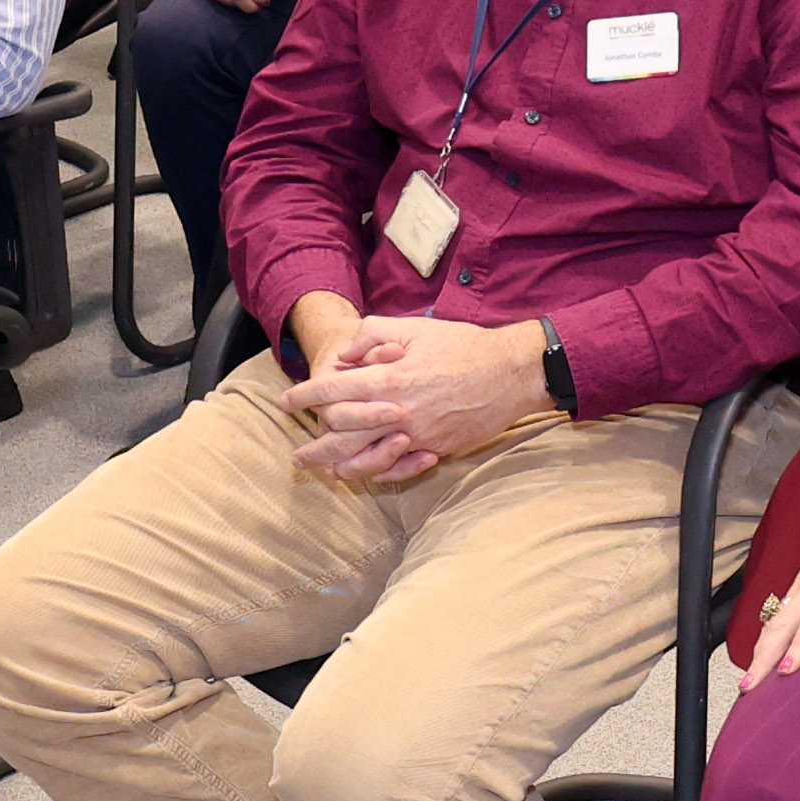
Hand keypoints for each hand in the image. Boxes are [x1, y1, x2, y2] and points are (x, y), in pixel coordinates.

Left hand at [290, 313, 549, 483]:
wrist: (511, 373)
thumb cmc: (464, 346)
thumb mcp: (415, 328)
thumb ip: (373, 334)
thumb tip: (344, 355)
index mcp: (389, 378)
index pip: (332, 391)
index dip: (305, 396)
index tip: (288, 401)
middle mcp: (397, 412)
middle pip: (341, 434)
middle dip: (313, 444)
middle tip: (297, 453)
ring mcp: (417, 435)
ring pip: (366, 459)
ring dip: (338, 466)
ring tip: (321, 471)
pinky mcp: (436, 447)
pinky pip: (398, 468)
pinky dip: (375, 472)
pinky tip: (362, 473)